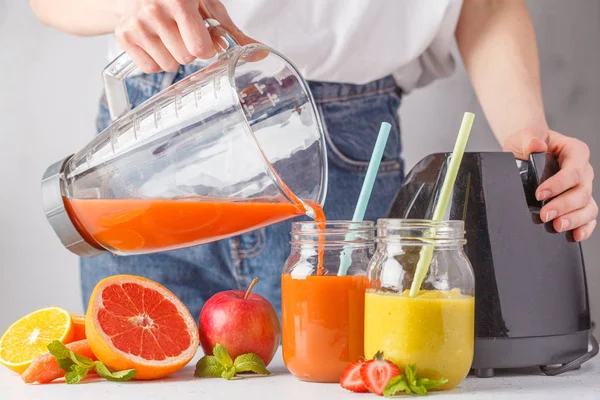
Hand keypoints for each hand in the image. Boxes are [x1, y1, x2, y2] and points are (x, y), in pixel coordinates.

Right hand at [115, 0, 255, 73]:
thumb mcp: (208, 7)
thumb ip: (233, 33)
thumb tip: (260, 53)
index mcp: (180, 0)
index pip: (200, 49)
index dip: (207, 48)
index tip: (204, 38)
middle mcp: (155, 10)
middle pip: (186, 59)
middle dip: (190, 51)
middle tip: (183, 34)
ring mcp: (136, 24)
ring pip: (169, 66)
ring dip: (174, 57)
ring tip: (169, 37)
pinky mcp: (123, 36)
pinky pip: (150, 68)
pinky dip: (156, 61)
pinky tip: (156, 42)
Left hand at [504, 129, 596, 240]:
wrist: (527, 150)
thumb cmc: (528, 143)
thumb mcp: (524, 137)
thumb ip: (529, 139)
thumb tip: (536, 145)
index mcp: (575, 152)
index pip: (573, 170)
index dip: (559, 184)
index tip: (539, 194)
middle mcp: (583, 171)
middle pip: (581, 191)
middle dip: (563, 205)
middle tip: (545, 215)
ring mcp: (583, 187)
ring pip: (588, 206)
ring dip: (574, 219)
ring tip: (557, 227)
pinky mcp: (578, 202)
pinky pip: (588, 216)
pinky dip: (584, 227)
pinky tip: (575, 235)